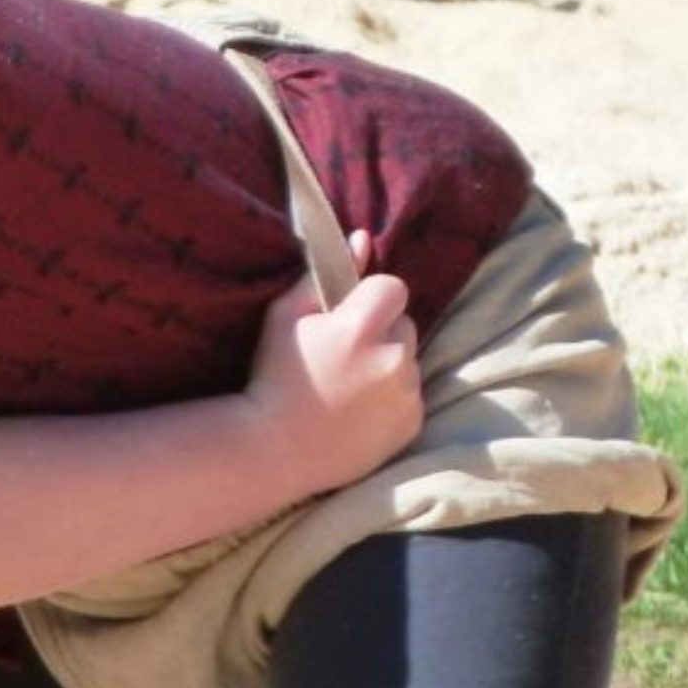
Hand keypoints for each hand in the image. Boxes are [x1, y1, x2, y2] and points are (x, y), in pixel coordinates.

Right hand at [244, 232, 421, 495]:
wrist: (276, 448)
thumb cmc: (274, 376)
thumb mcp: (284, 317)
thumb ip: (327, 274)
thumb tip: (363, 239)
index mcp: (360, 328)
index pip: (393, 287)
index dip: (370, 298)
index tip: (347, 316)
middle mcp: (393, 359)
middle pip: (405, 324)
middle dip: (381, 332)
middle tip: (343, 355)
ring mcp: (406, 395)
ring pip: (409, 360)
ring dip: (387, 364)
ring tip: (348, 385)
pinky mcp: (413, 424)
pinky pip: (412, 394)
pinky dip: (392, 397)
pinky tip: (358, 409)